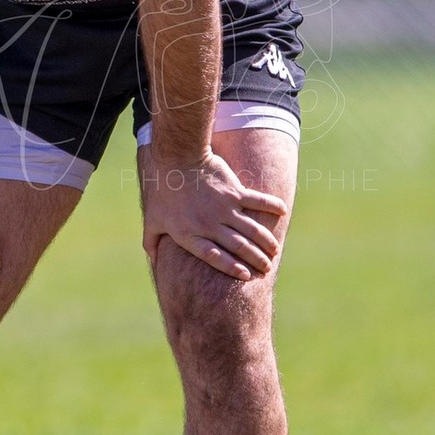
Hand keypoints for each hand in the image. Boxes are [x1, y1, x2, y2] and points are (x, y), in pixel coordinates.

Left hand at [142, 148, 288, 280]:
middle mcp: (210, 225)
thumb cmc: (161, 190)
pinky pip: (257, 202)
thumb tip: (152, 259)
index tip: (246, 276)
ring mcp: (224, 209)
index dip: (232, 268)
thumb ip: (151, 242)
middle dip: (255, 260)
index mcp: (190, 235)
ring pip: (251, 230)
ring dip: (266, 242)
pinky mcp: (233, 192)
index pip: (215, 257)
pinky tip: (283, 212)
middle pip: (238, 247)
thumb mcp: (151, 219)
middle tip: (267, 268)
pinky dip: (272, 206)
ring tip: (274, 251)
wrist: (176, 158)